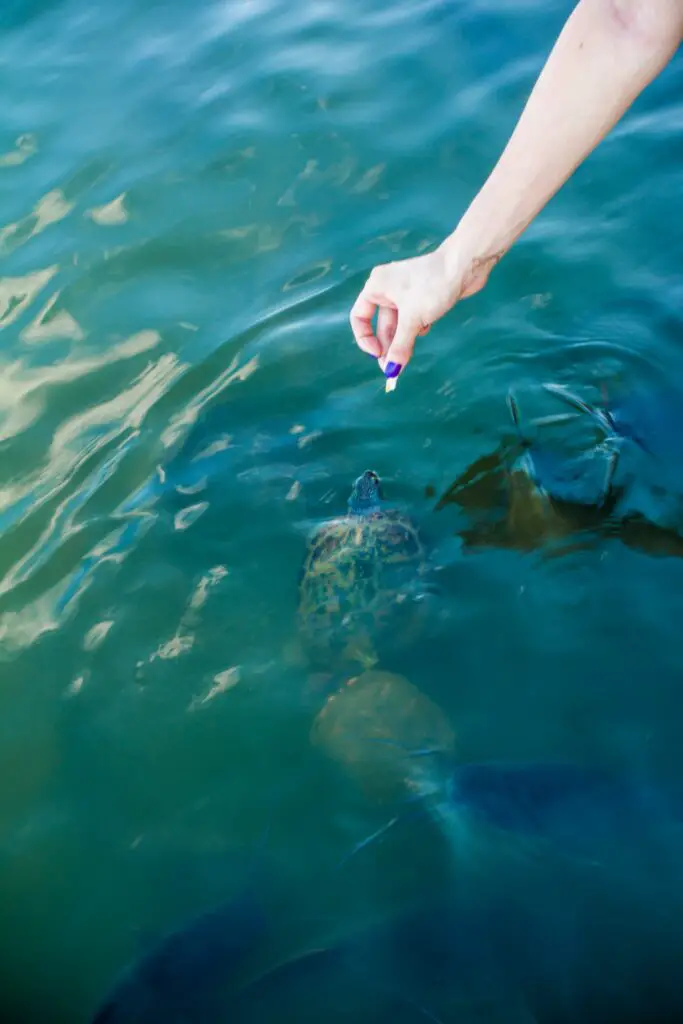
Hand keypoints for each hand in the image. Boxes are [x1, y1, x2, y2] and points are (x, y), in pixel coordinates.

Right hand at [349, 243, 490, 378]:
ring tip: (408, 355)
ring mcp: (406, 292)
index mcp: (376, 286)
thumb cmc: (433, 285)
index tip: (378, 354)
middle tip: (394, 370)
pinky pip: (413, 319)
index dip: (365, 338)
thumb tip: (391, 371)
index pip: (359, 317)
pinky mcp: (422, 297)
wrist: (465, 265)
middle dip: (388, 346)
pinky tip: (427, 328)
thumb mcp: (412, 319)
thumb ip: (400, 346)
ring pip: (399, 324)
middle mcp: (387, 288)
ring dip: (403, 340)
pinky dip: (417, 328)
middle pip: (381, 324)